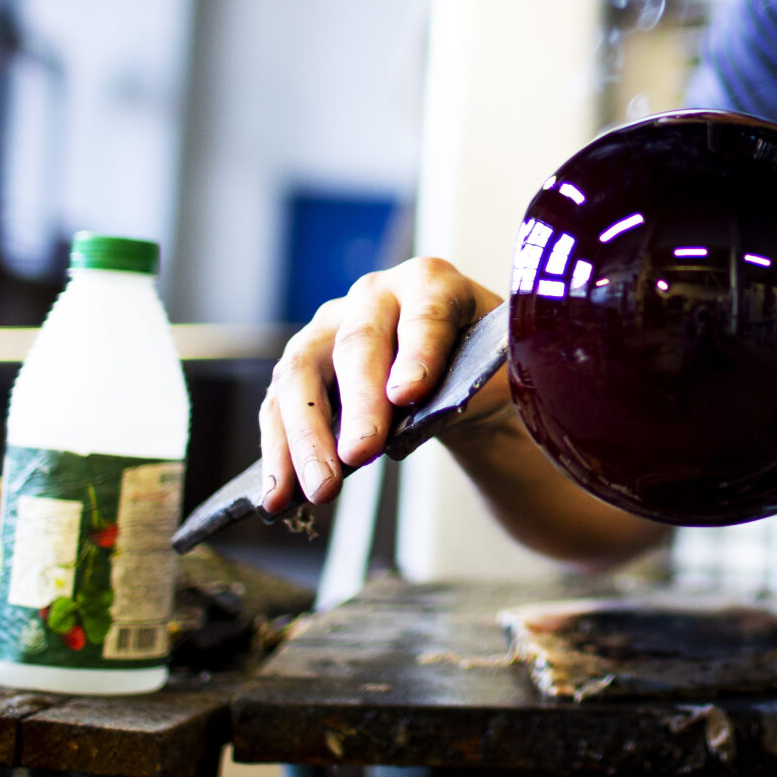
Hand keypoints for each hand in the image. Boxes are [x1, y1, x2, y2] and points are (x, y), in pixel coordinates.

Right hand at [258, 258, 510, 511]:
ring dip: (306, 437)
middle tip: (362, 453)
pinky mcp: (302, 367)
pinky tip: (279, 494)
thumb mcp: (498, 370)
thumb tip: (447, 410)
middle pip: (358, 345)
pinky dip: (278, 452)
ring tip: (318, 488)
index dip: (417, 352)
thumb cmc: (480, 368)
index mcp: (431, 282)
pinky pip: (279, 407)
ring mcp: (328, 328)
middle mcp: (372, 296)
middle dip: (359, 405)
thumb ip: (478, 384)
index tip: (409, 395)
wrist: (457, 377)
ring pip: (302, 376)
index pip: (425, 312)